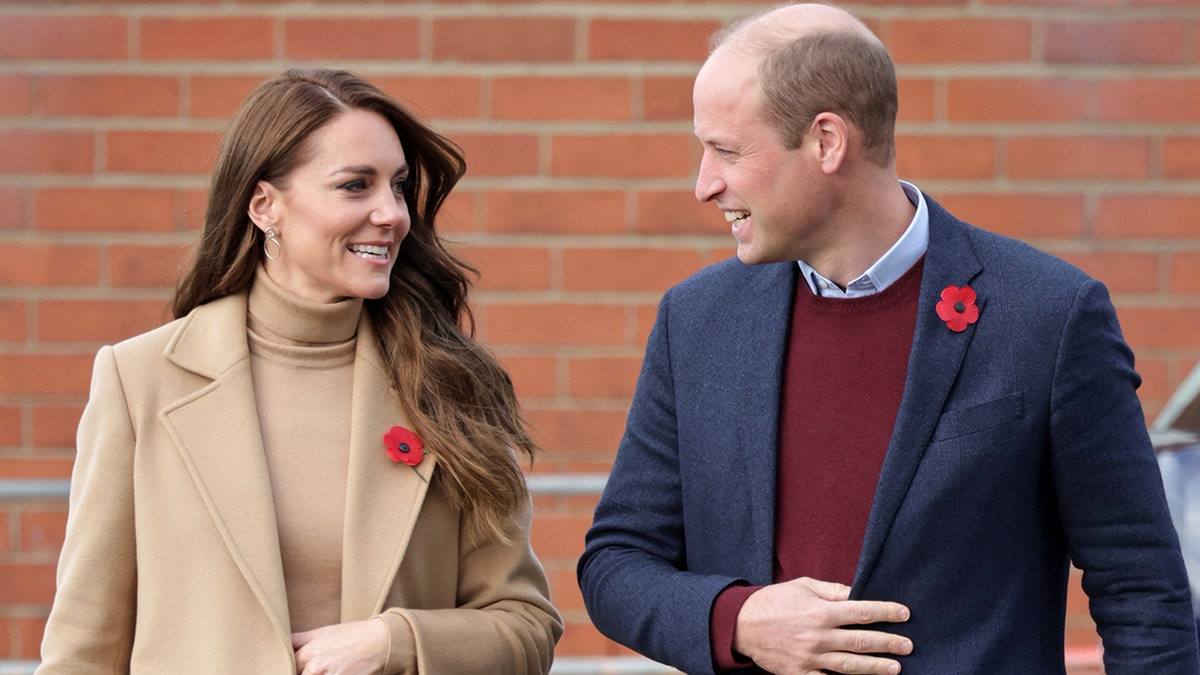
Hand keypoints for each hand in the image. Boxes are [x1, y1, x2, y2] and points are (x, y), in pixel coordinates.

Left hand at [292, 618, 388, 674]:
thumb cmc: (351, 635)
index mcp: (308, 653)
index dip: (291, 667)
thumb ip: (299, 639)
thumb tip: (283, 643)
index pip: (288, 666)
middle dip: (303, 672)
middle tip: (316, 667)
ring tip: (326, 669)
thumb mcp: (322, 632)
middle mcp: (315, 668)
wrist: (379, 641)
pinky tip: (335, 672)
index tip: (296, 666)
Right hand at [734, 577, 911, 674]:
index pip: (862, 611)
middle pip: (861, 641)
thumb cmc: (774, 602)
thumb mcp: (803, 586)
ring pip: (850, 665)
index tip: (905, 613)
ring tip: (896, 668)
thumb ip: (833, 590)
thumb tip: (858, 593)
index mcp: (820, 612)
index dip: (886, 612)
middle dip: (888, 643)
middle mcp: (818, 636)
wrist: (742, 624)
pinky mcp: (800, 674)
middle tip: (908, 645)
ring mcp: (810, 658)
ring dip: (875, 667)